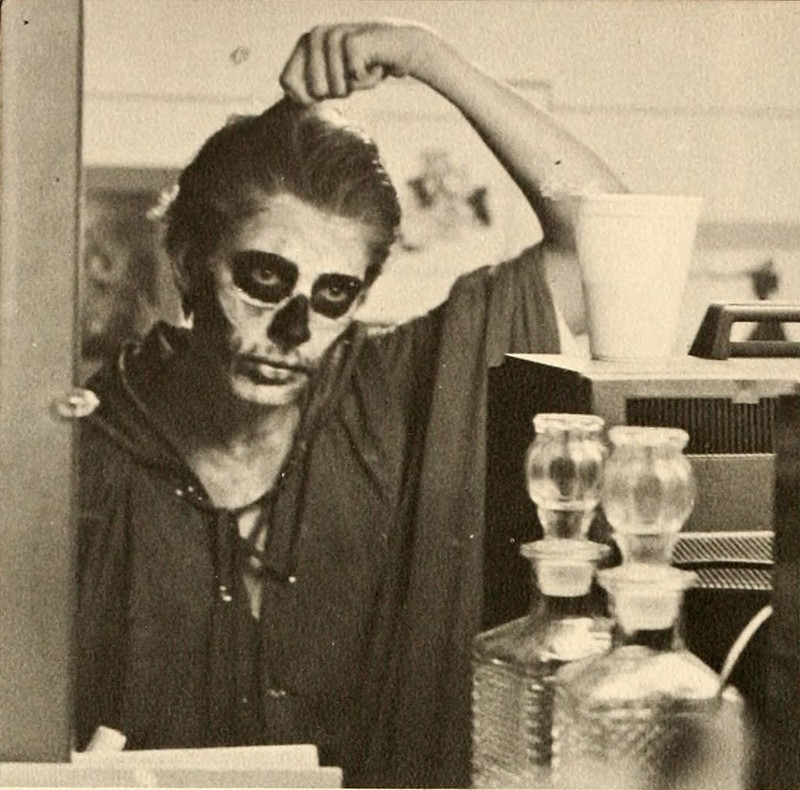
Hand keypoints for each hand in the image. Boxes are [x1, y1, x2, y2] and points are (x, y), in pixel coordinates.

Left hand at [279, 21, 435, 103]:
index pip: (287, 83)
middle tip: (353, 74)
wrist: (400, 48)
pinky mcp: (352, 38)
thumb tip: (292, 96)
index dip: (307, 97)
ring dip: (356, 86)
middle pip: (315, 91)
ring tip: (365, 68)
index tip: (329, 86)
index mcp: (305, 44)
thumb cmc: (363, 68)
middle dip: (338, 92)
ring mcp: (333, 34)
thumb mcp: (333, 81)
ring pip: (337, 88)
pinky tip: (375, 64)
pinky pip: (354, 79)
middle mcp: (315, 34)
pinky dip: (368, 80)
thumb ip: (309, 89)